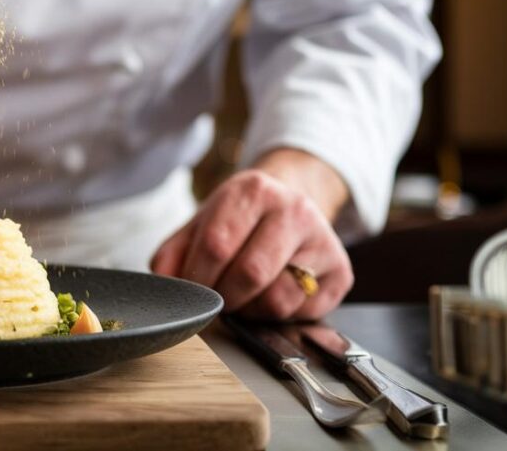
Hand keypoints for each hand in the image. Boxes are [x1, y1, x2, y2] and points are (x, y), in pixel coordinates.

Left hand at [151, 154, 353, 319]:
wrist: (291, 206)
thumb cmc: (240, 220)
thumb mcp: (201, 224)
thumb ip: (173, 253)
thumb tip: (166, 283)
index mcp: (253, 190)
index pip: (216, 245)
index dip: (198, 278)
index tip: (194, 289)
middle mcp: (294, 209)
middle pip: (250, 274)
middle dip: (225, 297)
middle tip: (219, 296)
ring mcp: (323, 240)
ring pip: (278, 299)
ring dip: (252, 309)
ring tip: (246, 294)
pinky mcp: (341, 271)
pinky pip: (302, 313)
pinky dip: (279, 316)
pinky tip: (273, 293)